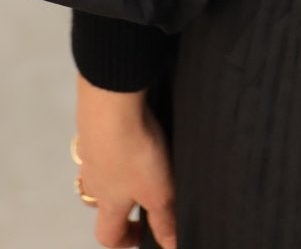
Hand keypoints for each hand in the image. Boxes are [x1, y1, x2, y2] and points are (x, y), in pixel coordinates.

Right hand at [74, 75, 177, 248]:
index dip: (122, 241)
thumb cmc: (133, 153)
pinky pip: (100, 139)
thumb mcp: (158, 191)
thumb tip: (171, 245)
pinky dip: (112, 139)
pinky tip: (131, 126)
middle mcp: (94, 179)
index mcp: (109, 202)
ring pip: (96, 169)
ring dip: (113, 170)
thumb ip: (164, 219)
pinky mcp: (92, 123)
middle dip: (115, 202)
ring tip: (137, 157)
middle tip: (138, 194)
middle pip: (97, 201)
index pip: (107, 235)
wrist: (111, 105)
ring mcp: (90, 150)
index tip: (141, 236)